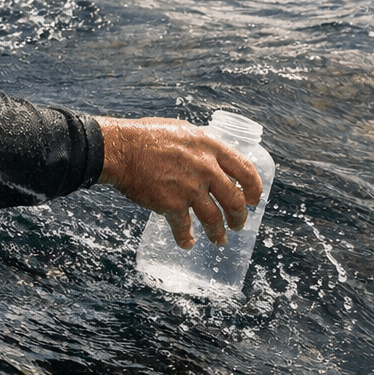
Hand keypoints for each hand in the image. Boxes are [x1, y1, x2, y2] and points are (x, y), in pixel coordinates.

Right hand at [94, 116, 263, 249]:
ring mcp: (189, 187)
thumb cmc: (145, 137)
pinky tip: (187, 243)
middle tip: (238, 224)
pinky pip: (184, 227)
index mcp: (210, 146)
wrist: (120, 149)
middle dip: (239, 217)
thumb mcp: (182, 131)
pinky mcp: (171, 204)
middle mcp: (205, 167)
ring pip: (214, 218)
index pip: (245, 170)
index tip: (254, 200)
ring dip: (218, 233)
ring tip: (219, 240)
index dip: (254, 188)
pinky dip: (186, 239)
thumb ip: (200, 146)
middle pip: (234, 199)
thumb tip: (212, 157)